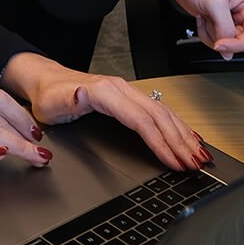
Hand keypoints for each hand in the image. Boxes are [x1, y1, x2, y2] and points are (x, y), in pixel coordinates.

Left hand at [2, 53, 209, 170]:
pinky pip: (159, 110)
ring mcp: (127, 91)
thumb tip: (81, 93)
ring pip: (164, 113)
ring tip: (199, 156)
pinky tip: (189, 136)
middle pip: (159, 117)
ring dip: (184, 135)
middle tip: (195, 165)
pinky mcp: (129, 96)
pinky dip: (178, 125)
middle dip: (180, 143)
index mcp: (105, 92)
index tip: (175, 162)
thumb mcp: (52, 102)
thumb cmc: (48, 95)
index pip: (142, 120)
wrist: (44, 79)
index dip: (161, 143)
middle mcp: (120, 89)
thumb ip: (69, 100)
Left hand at [163, 0, 243, 57]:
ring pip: (227, 42)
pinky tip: (202, 18)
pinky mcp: (218, 21)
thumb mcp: (215, 4)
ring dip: (211, 34)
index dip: (237, 44)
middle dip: (221, 37)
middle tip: (210, 23)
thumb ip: (224, 29)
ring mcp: (231, 17)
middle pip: (240, 41)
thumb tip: (228, 51)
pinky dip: (206, 33)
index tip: (221, 44)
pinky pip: (216, 38)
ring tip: (206, 16)